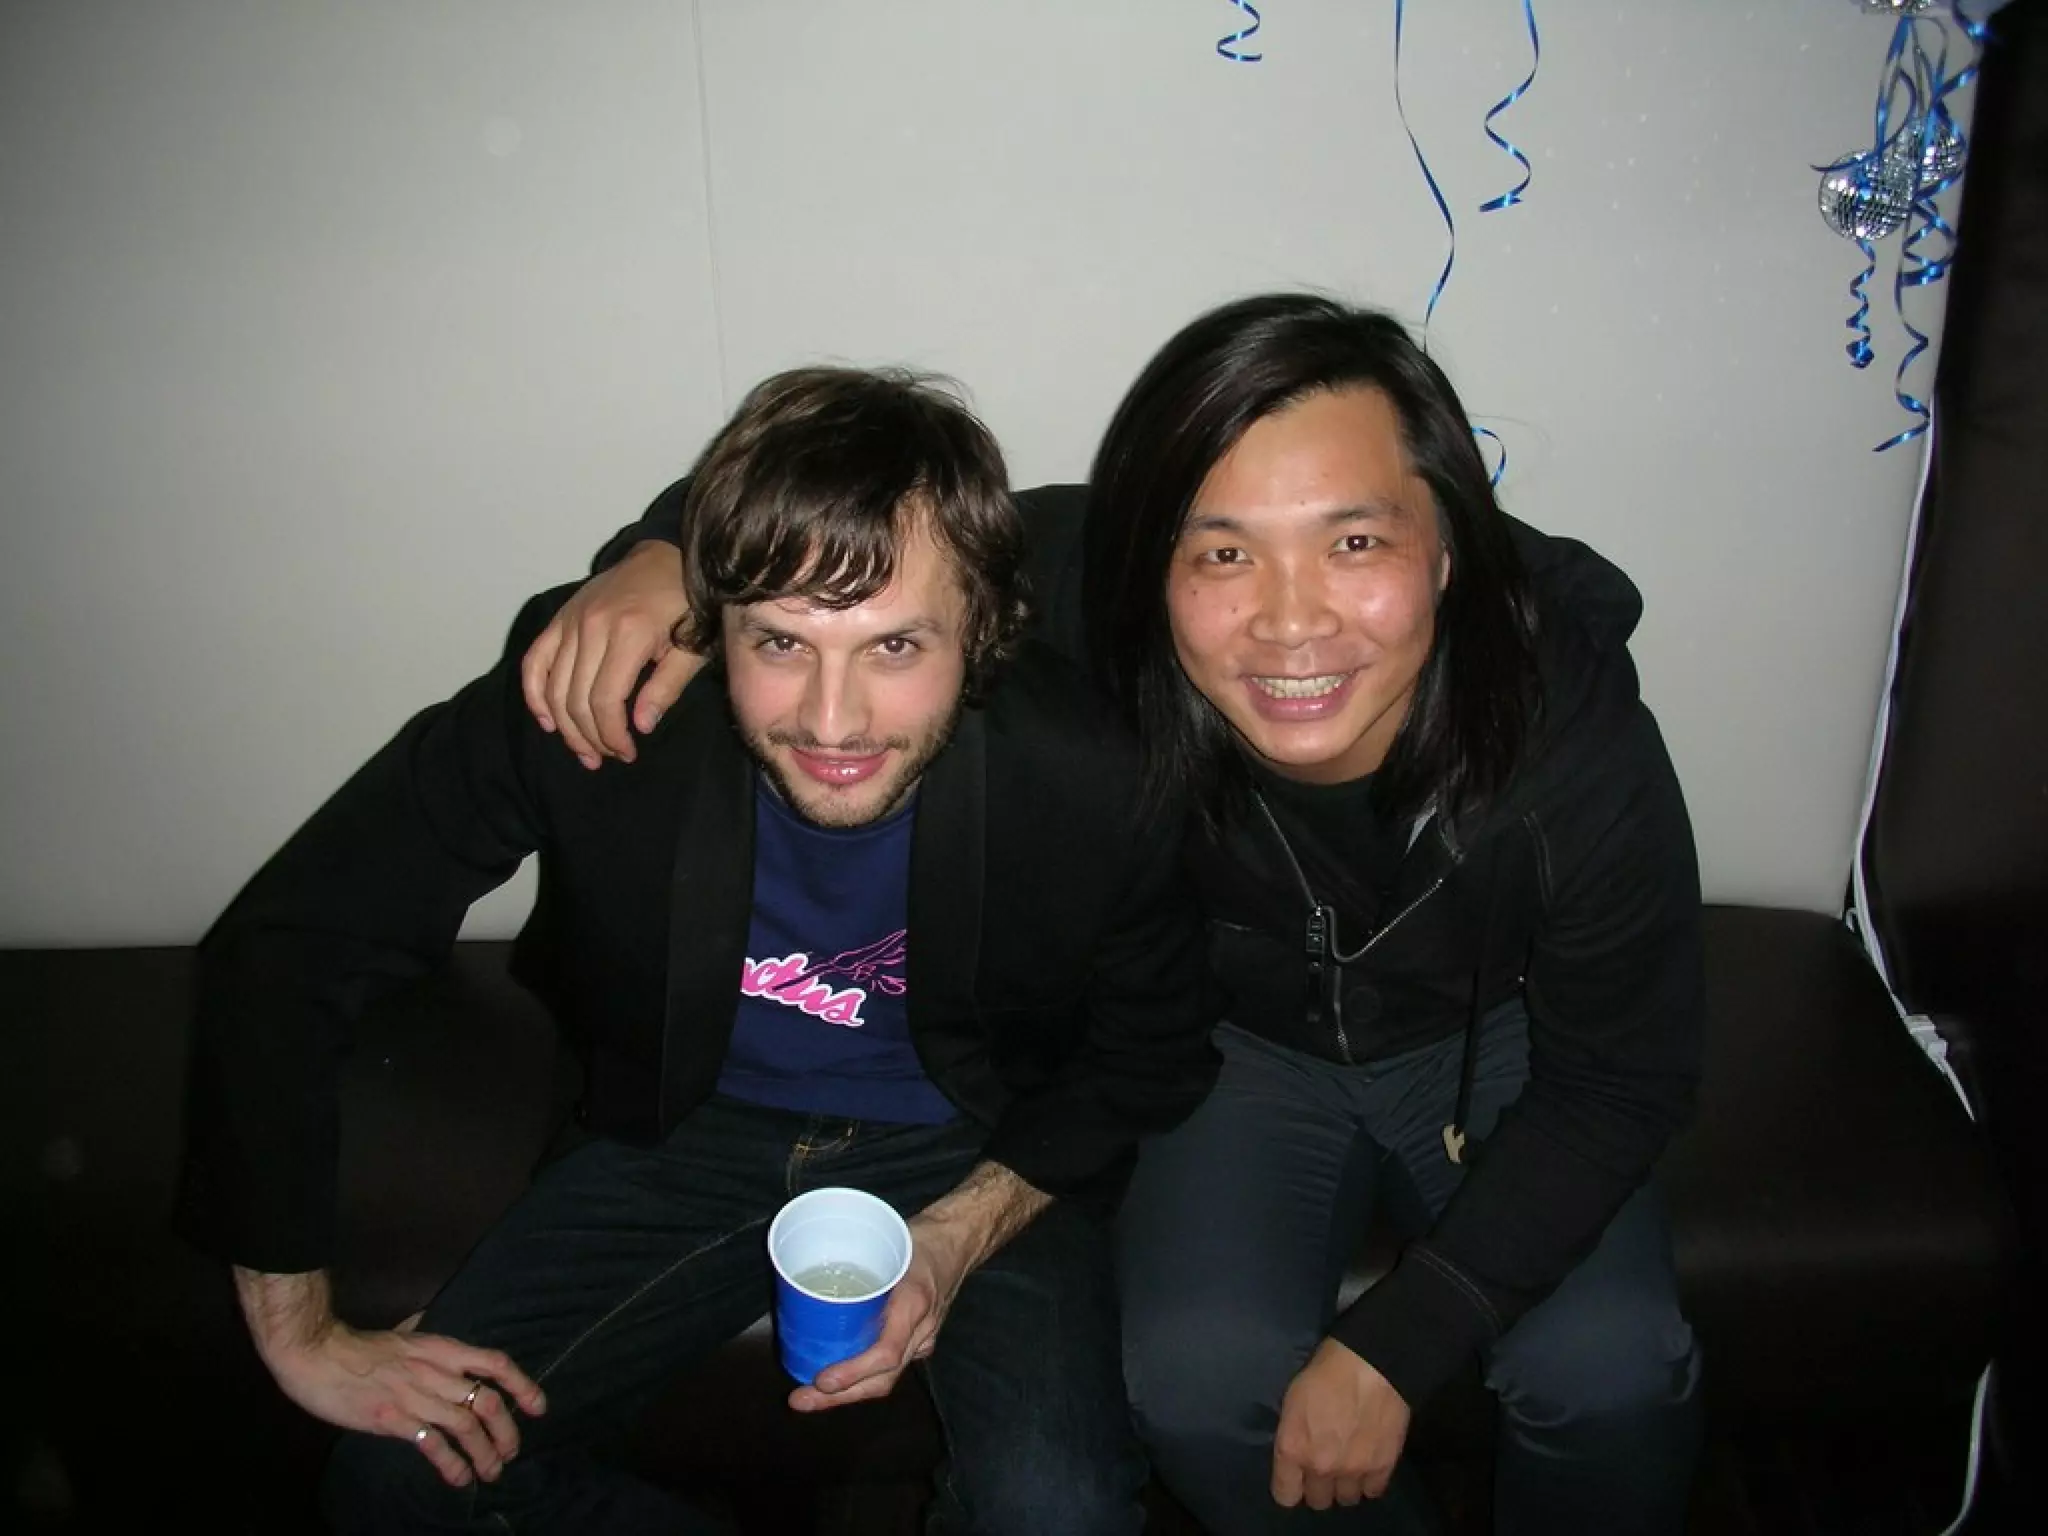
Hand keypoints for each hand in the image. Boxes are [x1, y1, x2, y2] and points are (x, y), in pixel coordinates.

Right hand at [235, 1269, 545, 1488]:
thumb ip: (422, 1334)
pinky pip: (432, 1445)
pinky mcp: (392, 1420)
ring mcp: (415, 1396)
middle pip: (488, 1402)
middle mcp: (436, 1372)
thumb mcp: (403, 1335)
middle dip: (507, 1432)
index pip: (495, 1363)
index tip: (538, 1407)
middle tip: (511, 1452)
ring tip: (491, 1472)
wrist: (316, 1354)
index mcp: (442, 1349)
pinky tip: (459, 1478)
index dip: (523, 1385)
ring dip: (485, 1454)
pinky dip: (451, 1464)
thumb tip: (429, 1321)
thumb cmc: (358, 1346)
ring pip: (466, 1427)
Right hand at [519, 540, 699, 767]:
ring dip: (564, 726)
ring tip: (583, 751)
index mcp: (629, 632)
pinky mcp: (561, 617)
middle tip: (607, 757)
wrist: (669, 555)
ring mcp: (572, 619)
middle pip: (576, 698)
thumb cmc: (689, 603)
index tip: (627, 753)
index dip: (612, 734)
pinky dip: (534, 693)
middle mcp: (592, 626)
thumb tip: (640, 726)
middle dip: (590, 737)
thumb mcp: (692, 646)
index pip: (605, 699)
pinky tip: (546, 721)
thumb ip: (666, 686)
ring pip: (554, 686)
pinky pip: (535, 660)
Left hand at [787, 1215, 971, 1412]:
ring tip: (810, 1397)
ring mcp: (923, 1338)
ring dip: (847, 1392)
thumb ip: (854, 1261)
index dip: (853, 1372)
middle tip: (802, 1399)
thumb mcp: (886, 1242)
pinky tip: (837, 1380)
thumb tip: (807, 1275)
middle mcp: (921, 1328)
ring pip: (886, 1378)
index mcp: (914, 1302)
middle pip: (882, 1379)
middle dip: (840, 1396)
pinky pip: (891, 1367)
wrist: (958, 1242)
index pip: (887, 1353)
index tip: (822, 1380)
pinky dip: (863, 1377)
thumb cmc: (921, 1238)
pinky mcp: (920, 1341)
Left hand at [1270, 1338, 1411, 1509]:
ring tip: (1348, 1464)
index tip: (1296, 1478)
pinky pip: (1372, 1491)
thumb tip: (1297, 1455)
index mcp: (1293, 1448)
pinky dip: (1369, 1481)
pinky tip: (1368, 1463)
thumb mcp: (1292, 1401)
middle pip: (1318, 1501)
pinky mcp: (1382, 1467)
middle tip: (1325, 1466)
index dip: (1290, 1487)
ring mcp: (1353, 1470)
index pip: (1285, 1496)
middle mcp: (1321, 1467)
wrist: (1370, 1363)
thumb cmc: (1324, 1372)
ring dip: (1345, 1484)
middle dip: (1319, 1486)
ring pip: (1346, 1499)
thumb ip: (1293, 1436)